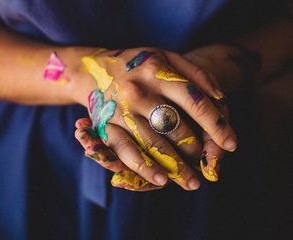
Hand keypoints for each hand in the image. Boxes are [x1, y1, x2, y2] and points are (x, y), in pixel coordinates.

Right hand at [72, 47, 236, 190]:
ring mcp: (120, 109)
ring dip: (175, 166)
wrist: (94, 69)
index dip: (216, 124)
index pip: (194, 101)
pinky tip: (160, 180)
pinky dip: (143, 167)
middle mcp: (138, 91)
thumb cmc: (139, 65)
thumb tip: (220, 98)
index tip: (232, 144)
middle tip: (205, 164)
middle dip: (195, 150)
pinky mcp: (105, 125)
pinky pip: (125, 150)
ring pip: (153, 143)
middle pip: (175, 127)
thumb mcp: (167, 57)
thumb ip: (195, 74)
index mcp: (157, 71)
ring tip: (192, 182)